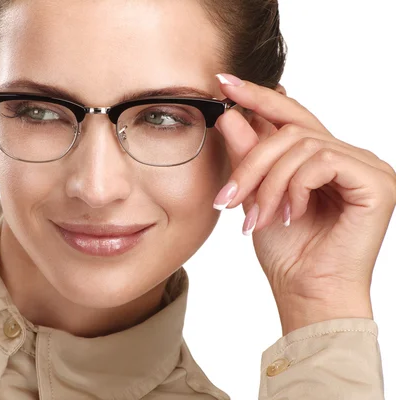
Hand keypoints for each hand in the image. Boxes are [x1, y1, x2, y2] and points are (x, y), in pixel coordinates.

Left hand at [212, 73, 395, 334]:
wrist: (306, 291)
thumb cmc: (286, 250)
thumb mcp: (256, 195)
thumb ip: (248, 155)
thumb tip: (229, 115)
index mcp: (321, 157)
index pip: (290, 115)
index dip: (257, 96)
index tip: (224, 81)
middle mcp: (347, 156)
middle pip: (290, 131)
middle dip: (251, 162)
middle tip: (227, 197)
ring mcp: (365, 166)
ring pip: (302, 146)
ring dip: (268, 184)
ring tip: (256, 219)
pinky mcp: (376, 182)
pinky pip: (323, 162)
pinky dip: (295, 187)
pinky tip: (290, 214)